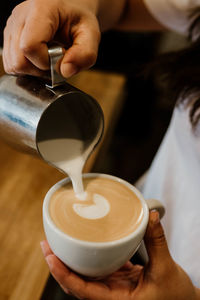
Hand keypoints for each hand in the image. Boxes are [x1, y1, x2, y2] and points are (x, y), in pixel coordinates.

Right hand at [3, 0, 99, 77]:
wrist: (70, 10)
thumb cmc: (79, 20)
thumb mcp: (91, 35)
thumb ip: (85, 55)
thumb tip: (65, 71)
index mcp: (41, 10)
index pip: (30, 46)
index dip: (46, 62)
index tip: (61, 57)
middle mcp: (20, 16)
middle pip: (18, 60)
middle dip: (39, 69)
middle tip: (54, 60)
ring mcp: (12, 26)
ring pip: (13, 64)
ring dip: (32, 70)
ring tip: (48, 58)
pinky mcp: (9, 36)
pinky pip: (11, 63)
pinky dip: (27, 68)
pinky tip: (39, 58)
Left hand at [41, 211, 197, 299]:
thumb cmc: (176, 297)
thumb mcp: (166, 269)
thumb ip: (156, 241)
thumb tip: (150, 216)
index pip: (81, 290)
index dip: (63, 274)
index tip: (51, 256)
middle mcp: (110, 296)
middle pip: (76, 282)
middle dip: (60, 264)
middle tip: (47, 243)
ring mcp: (113, 288)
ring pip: (85, 275)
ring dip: (72, 260)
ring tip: (60, 242)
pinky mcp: (119, 281)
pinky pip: (99, 270)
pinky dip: (90, 258)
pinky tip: (85, 245)